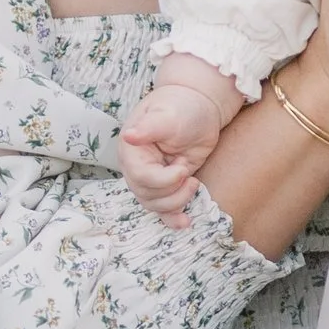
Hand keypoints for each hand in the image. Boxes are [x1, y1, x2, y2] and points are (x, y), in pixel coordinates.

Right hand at [119, 57, 239, 223]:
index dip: (164, 180)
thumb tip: (129, 136)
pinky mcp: (167, 185)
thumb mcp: (167, 115)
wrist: (199, 107)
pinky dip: (173, 219)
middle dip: (172, 192)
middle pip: (147, 196)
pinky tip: (184, 223)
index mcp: (131, 150)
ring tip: (193, 183)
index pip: (141, 178)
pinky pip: (164, 209)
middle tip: (190, 176)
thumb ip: (149, 128)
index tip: (183, 167)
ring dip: (176, 203)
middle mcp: (137, 167)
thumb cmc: (181, 106)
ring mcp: (152, 177)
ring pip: (155, 205)